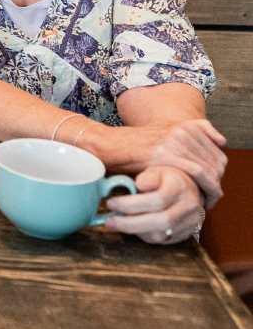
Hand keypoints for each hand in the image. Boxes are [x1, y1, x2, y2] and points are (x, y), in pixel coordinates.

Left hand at [104, 165, 205, 244]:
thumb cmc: (166, 178)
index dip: (131, 203)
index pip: (157, 199)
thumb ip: (146, 177)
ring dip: (134, 230)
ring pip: (160, 234)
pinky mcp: (184, 234)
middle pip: (160, 221)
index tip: (111, 202)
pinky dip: (143, 235)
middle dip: (130, 223)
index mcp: (179, 186)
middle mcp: (188, 206)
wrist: (189, 190)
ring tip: (116, 223)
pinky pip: (161, 240)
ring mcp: (189, 223)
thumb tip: (139, 186)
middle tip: (109, 220)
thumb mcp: (155, 170)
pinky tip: (131, 227)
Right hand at [109, 119, 226, 207]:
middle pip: (216, 162)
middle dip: (215, 183)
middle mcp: (182, 131)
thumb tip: (210, 157)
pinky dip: (201, 188)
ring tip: (205, 203)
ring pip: (208, 169)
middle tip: (210, 199)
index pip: (218, 153)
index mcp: (185, 126)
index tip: (214, 188)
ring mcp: (174, 141)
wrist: (110, 145)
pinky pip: (196, 172)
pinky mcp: (165, 153)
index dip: (219, 173)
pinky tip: (198, 200)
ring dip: (210, 189)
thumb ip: (186, 145)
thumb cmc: (136, 149)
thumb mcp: (165, 140)